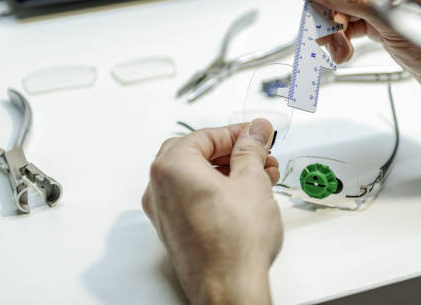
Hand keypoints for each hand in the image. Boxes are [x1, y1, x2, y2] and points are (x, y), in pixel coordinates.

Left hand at [142, 119, 281, 304]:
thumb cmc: (234, 244)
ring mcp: (164, 211)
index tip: (257, 135)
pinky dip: (217, 190)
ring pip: (196, 177)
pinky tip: (244, 196)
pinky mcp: (174, 230)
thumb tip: (255, 132)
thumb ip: (251, 149)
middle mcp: (159, 188)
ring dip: (228, 172)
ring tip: (261, 177)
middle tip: (259, 154)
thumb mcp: (252, 181)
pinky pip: (193, 198)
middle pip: (197, 154)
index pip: (206, 136)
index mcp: (172, 167)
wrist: (229, 289)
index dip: (237, 133)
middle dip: (232, 152)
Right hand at [302, 0, 420, 156]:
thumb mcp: (395, 21)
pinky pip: (352, 24)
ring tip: (335, 46)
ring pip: (343, 4)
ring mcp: (387, 3)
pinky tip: (344, 50)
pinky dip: (342, 37)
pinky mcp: (385, 24)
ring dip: (332, 26)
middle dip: (326, 4)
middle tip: (321, 26)